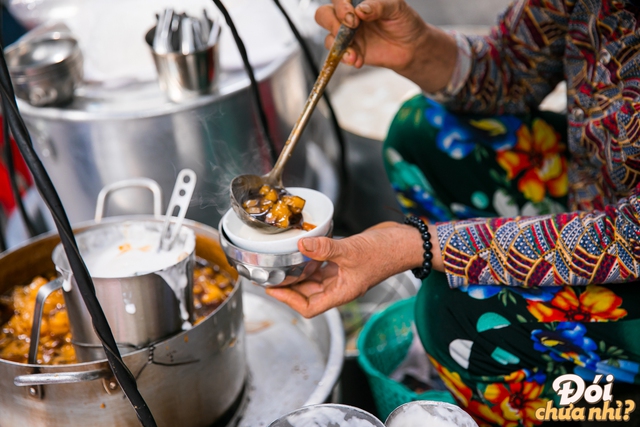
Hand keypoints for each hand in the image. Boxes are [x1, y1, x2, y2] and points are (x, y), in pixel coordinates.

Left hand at [265, 221, 441, 317]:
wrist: (406, 242)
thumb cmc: (386, 253)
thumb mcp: (352, 251)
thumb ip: (324, 249)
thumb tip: (301, 245)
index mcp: (342, 293)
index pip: (309, 307)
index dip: (289, 300)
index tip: (272, 289)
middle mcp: (340, 286)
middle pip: (307, 294)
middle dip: (288, 285)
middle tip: (270, 273)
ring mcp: (342, 274)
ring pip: (313, 279)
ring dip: (298, 272)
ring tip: (281, 262)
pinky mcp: (344, 262)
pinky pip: (321, 265)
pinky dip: (310, 259)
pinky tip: (301, 249)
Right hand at [315, 0, 457, 91]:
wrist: (411, 47)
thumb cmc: (404, 22)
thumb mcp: (396, 8)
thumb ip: (378, 6)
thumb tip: (360, 10)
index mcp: (357, 2)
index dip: (341, 6)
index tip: (353, 17)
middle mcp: (349, 17)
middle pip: (324, 15)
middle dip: (332, 23)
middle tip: (350, 30)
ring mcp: (347, 36)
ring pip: (329, 38)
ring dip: (339, 46)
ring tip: (354, 54)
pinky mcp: (351, 52)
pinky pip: (338, 56)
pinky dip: (346, 58)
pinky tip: (358, 60)